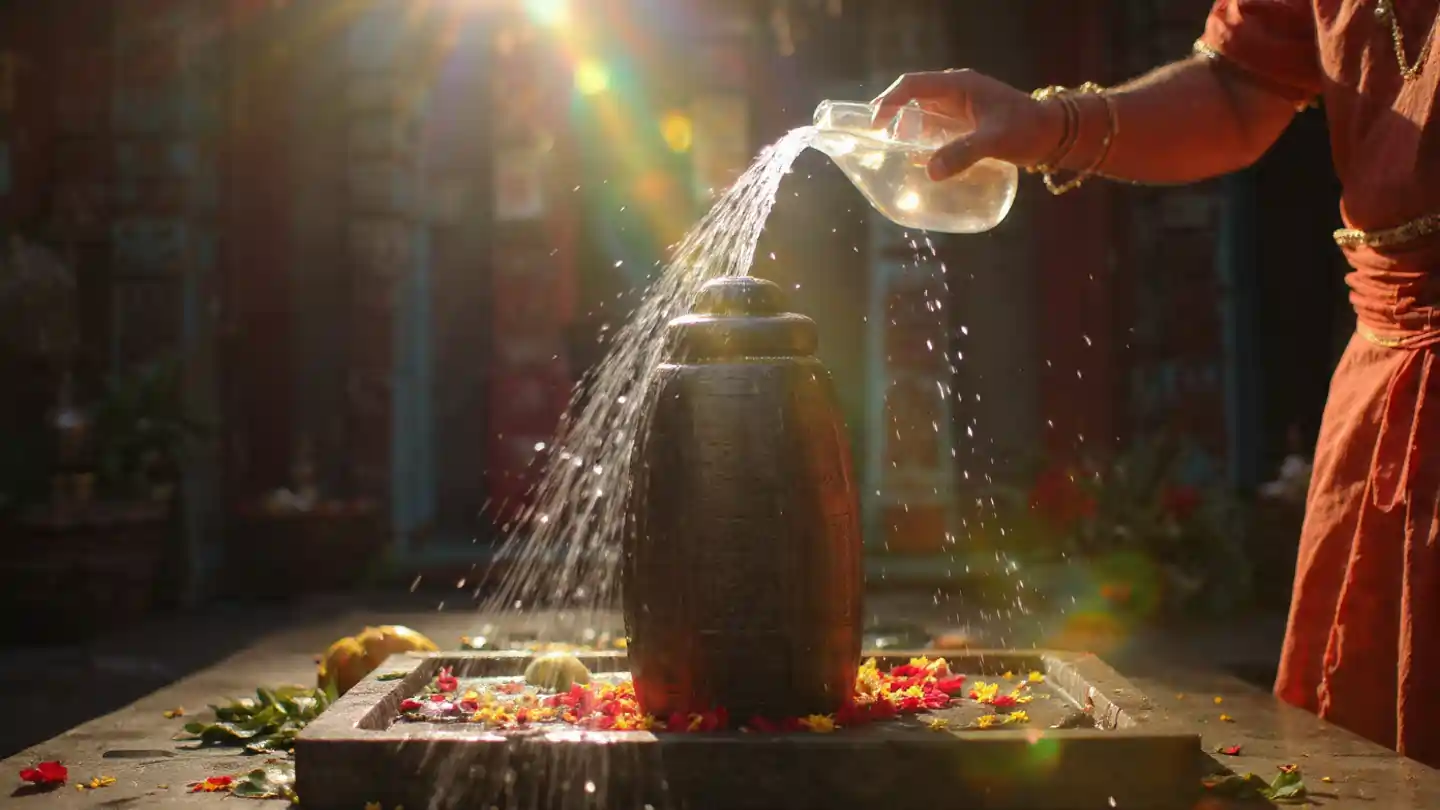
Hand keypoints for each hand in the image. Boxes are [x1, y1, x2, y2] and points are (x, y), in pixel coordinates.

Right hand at [870, 69, 1064, 180]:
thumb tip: (931, 172)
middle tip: (879, 141)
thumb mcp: (995, 140)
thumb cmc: (1028, 130)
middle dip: (894, 117)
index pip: (913, 85)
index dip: (890, 101)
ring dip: (908, 130)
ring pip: (923, 113)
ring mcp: (960, 107)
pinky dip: (923, 140)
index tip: (875, 124)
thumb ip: (963, 153)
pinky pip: (935, 127)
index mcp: (959, 85)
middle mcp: (956, 92)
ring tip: (896, 153)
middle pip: (913, 98)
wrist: (1053, 134)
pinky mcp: (965, 123)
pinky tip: (921, 160)